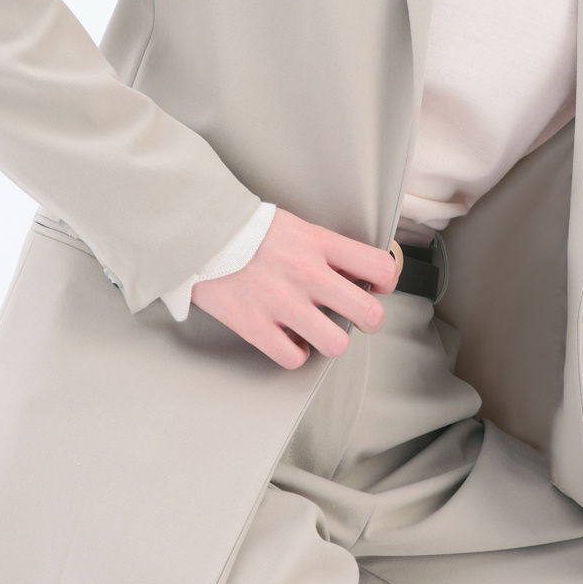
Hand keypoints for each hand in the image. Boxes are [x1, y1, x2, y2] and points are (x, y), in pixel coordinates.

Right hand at [190, 206, 399, 369]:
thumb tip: (352, 272)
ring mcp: (281, 302)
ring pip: (335, 343)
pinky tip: (288, 339)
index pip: (379, 267)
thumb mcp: (295, 225)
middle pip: (369, 313)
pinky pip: (293, 358)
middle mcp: (307, 274)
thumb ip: (325, 248)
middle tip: (355, 317)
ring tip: (318, 331)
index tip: (375, 287)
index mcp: (319, 244)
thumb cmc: (245, 229)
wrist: (197, 232)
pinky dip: (294, 353)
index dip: (385, 283)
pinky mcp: (254, 325)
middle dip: (368, 320)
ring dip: (330, 340)